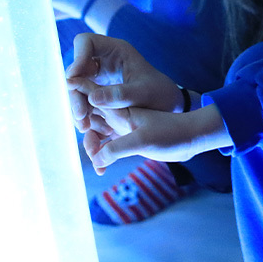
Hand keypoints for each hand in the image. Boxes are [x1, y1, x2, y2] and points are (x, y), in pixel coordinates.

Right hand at [66, 33, 188, 131]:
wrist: (170, 108)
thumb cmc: (161, 94)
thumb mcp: (145, 93)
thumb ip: (122, 94)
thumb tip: (92, 98)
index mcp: (115, 51)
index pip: (86, 42)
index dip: (77, 56)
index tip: (74, 77)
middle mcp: (103, 61)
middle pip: (77, 69)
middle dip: (74, 91)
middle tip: (80, 114)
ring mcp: (99, 78)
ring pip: (77, 88)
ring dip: (77, 106)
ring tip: (84, 127)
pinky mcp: (97, 94)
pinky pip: (83, 102)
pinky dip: (84, 115)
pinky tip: (88, 130)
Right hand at [83, 103, 229, 174]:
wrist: (191, 140)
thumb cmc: (170, 134)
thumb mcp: (144, 140)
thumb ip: (119, 146)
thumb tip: (96, 156)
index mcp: (119, 105)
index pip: (93, 92)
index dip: (79, 90)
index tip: (71, 94)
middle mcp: (117, 112)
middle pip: (88, 113)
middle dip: (82, 127)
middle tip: (90, 148)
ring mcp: (120, 124)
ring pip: (95, 131)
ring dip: (91, 146)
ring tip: (96, 162)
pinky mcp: (125, 137)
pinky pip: (105, 145)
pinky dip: (101, 156)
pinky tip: (102, 171)